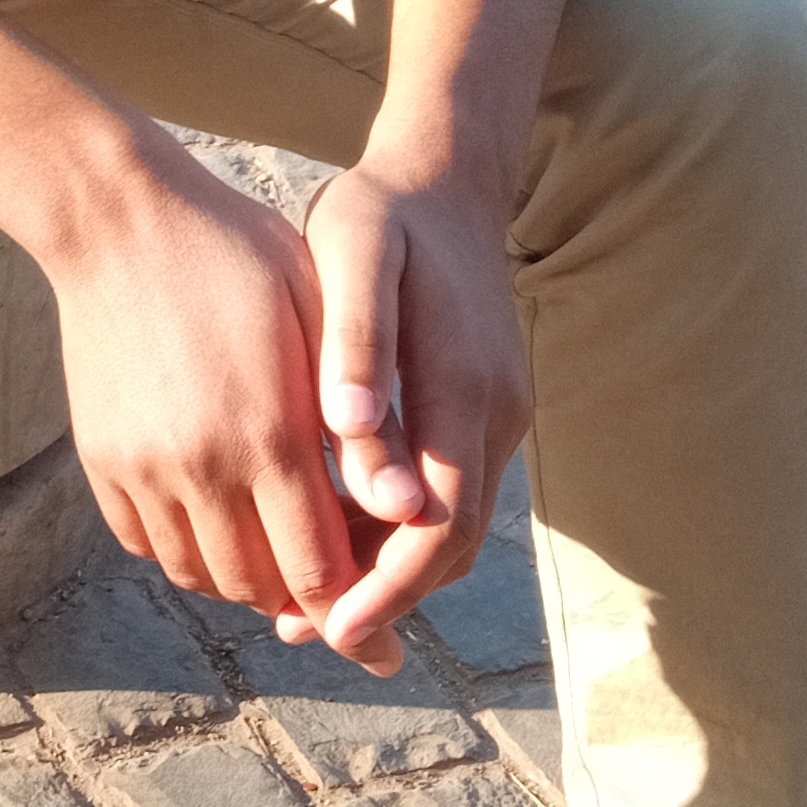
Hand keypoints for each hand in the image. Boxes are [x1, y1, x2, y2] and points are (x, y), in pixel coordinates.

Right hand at [45, 141, 356, 635]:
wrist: (119, 220)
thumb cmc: (240, 255)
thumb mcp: (320, 318)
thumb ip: (358, 421)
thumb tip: (402, 512)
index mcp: (268, 434)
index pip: (319, 569)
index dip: (358, 619)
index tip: (386, 653)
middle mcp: (201, 467)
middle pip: (261, 588)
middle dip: (306, 605)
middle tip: (338, 603)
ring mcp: (144, 468)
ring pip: (203, 575)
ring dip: (248, 583)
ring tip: (281, 564)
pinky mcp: (103, 460)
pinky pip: (149, 545)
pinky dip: (189, 555)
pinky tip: (220, 527)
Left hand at [298, 166, 528, 671]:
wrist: (448, 176)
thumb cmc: (383, 216)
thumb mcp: (355, 258)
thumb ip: (357, 349)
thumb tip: (355, 439)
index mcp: (464, 385)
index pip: (439, 523)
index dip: (387, 587)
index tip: (327, 624)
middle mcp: (497, 412)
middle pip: (454, 544)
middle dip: (386, 599)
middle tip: (305, 630)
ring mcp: (501, 413)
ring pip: (458, 527)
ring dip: (395, 572)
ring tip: (311, 599)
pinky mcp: (490, 409)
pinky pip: (454, 493)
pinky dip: (404, 531)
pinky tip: (339, 531)